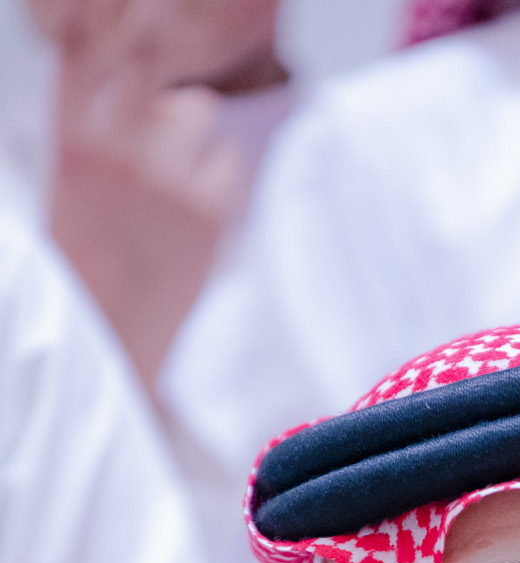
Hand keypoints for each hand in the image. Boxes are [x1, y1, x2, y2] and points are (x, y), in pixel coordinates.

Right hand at [35, 0, 284, 384]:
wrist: (110, 345)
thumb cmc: (82, 268)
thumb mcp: (64, 183)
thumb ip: (85, 124)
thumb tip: (109, 64)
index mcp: (70, 138)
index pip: (86, 42)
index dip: (110, 17)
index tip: (128, 9)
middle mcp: (118, 146)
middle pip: (150, 49)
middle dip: (156, 45)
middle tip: (161, 51)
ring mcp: (167, 177)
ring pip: (197, 109)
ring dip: (189, 132)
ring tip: (169, 180)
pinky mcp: (211, 212)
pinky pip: (228, 162)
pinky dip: (218, 182)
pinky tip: (193, 217)